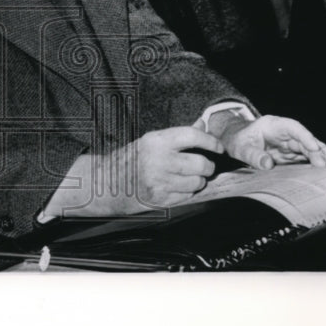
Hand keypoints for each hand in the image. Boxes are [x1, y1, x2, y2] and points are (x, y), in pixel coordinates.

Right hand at [45, 126, 224, 217]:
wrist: (107, 183)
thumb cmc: (131, 159)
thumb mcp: (151, 140)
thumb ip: (179, 135)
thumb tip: (203, 126)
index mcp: (156, 140)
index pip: (193, 136)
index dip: (211, 141)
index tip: (219, 147)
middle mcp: (158, 160)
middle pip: (201, 164)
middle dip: (208, 166)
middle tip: (204, 165)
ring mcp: (159, 182)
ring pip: (197, 182)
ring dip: (199, 181)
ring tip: (189, 177)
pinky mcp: (160, 199)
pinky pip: (187, 196)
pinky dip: (188, 192)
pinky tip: (178, 187)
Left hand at [221, 115, 325, 169]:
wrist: (234, 141)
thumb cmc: (237, 140)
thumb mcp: (240, 148)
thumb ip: (253, 156)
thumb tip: (267, 164)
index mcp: (272, 125)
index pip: (292, 127)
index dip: (304, 136)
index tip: (314, 146)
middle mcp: (283, 133)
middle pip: (303, 139)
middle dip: (317, 149)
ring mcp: (287, 143)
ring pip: (306, 147)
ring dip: (320, 155)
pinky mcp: (288, 154)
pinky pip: (303, 156)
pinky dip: (314, 160)